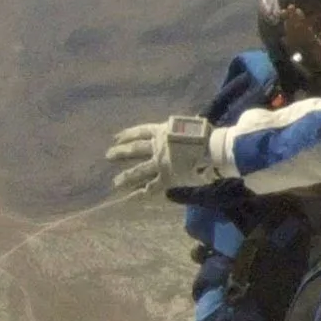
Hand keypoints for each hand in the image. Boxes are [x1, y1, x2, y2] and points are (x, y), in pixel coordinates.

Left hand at [106, 115, 224, 195]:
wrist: (212, 149)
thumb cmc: (205, 135)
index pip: (141, 132)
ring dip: (126, 177)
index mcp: (163, 132)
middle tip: (108, 156)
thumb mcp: (192, 125)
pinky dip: (139, 194)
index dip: (128, 134)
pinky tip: (128, 199)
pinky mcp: (166, 178)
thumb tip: (192, 121)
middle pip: (135, 150)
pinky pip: (150, 188)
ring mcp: (160, 164)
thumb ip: (186, 126)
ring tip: (115, 183)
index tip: (116, 137)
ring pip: (139, 171)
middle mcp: (158, 148)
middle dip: (120, 153)